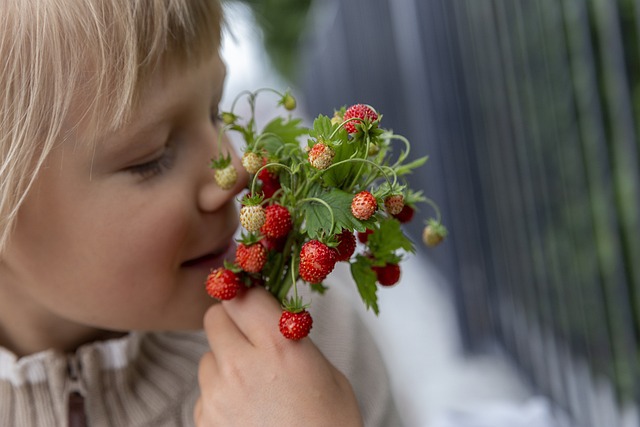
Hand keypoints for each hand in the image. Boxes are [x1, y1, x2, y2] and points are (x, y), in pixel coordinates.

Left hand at [194, 286, 362, 426]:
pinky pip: (203, 392)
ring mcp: (217, 396)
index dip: (249, 296)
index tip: (255, 303)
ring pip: (207, 356)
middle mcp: (241, 365)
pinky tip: (245, 413)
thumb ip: (293, 341)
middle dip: (231, 323)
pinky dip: (219, 395)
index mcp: (279, 346)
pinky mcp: (204, 421)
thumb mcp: (326, 373)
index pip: (243, 295)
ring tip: (253, 387)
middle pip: (215, 317)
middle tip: (251, 340)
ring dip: (224, 362)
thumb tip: (270, 321)